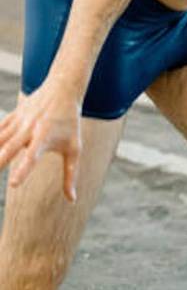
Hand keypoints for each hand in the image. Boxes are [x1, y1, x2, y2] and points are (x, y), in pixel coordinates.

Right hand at [0, 78, 82, 200]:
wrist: (62, 90)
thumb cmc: (70, 123)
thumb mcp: (74, 148)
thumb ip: (71, 174)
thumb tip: (72, 200)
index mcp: (46, 137)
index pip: (32, 157)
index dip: (23, 169)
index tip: (13, 184)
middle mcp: (29, 129)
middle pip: (8, 149)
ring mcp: (18, 122)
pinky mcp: (11, 118)